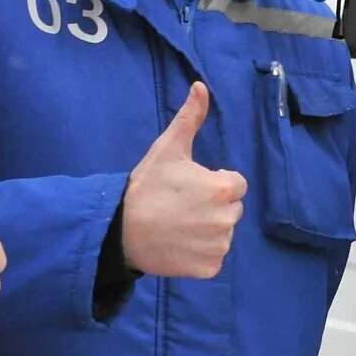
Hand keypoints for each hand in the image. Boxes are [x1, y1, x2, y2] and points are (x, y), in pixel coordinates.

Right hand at [120, 84, 246, 278]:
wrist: (121, 230)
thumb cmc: (146, 187)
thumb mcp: (168, 149)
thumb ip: (190, 118)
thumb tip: (201, 86)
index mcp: (223, 187)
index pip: (234, 183)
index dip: (212, 183)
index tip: (188, 187)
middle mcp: (227, 218)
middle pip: (231, 208)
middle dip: (212, 206)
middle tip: (180, 207)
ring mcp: (219, 245)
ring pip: (222, 233)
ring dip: (207, 230)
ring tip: (177, 225)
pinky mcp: (210, 268)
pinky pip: (213, 258)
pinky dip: (200, 254)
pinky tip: (178, 244)